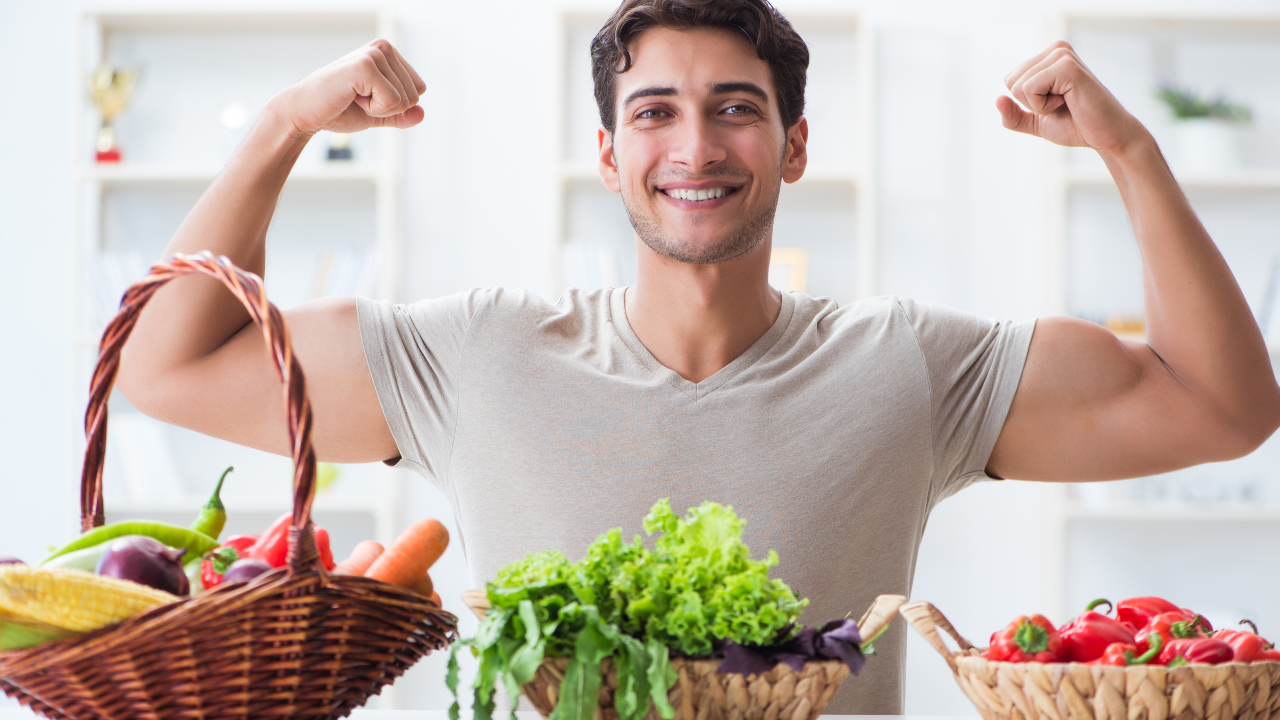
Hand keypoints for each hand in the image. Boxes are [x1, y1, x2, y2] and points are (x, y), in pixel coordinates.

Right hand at [276, 39, 425, 135]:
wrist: (306, 112)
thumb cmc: (339, 110)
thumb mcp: (379, 114)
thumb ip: (402, 115)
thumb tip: (422, 113)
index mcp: (388, 53)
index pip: (419, 89)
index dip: (395, 105)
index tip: (367, 98)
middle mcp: (383, 48)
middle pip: (415, 95)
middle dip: (388, 108)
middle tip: (358, 99)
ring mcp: (375, 54)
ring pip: (405, 100)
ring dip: (379, 109)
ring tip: (353, 97)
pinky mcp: (366, 66)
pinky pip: (393, 101)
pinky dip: (373, 109)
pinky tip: (351, 97)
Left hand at [996, 42, 1144, 156]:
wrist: (1105, 136)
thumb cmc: (1075, 126)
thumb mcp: (1036, 122)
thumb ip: (1013, 115)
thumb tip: (997, 100)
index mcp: (1048, 57)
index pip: (1009, 80)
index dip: (1026, 102)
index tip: (1054, 103)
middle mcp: (1056, 50)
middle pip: (1011, 82)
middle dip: (1031, 103)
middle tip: (1061, 105)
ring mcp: (1062, 55)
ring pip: (1018, 86)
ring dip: (1039, 105)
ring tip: (1066, 103)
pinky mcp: (1067, 67)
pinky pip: (1029, 89)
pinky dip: (1044, 105)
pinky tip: (1068, 102)